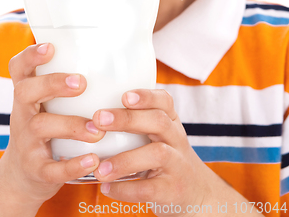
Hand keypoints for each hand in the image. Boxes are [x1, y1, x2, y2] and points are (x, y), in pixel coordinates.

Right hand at [0, 43, 103, 207]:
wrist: (21, 178)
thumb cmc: (46, 129)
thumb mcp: (45, 106)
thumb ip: (66, 86)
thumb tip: (115, 60)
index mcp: (27, 94)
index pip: (19, 68)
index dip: (30, 56)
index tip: (50, 47)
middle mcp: (21, 114)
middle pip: (26, 92)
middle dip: (53, 84)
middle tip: (81, 83)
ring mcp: (26, 141)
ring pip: (41, 127)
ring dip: (72, 126)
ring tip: (98, 130)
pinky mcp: (35, 169)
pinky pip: (51, 168)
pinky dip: (73, 165)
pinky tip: (94, 160)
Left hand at [91, 89, 211, 215]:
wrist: (198, 194)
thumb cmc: (167, 158)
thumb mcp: (160, 136)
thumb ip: (137, 122)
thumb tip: (91, 108)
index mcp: (171, 122)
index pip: (165, 101)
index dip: (147, 96)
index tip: (124, 95)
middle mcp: (176, 139)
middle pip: (159, 122)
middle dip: (128, 119)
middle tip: (99, 119)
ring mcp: (177, 165)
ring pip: (158, 154)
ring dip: (125, 160)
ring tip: (99, 168)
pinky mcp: (173, 191)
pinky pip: (151, 189)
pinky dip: (126, 189)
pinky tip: (106, 188)